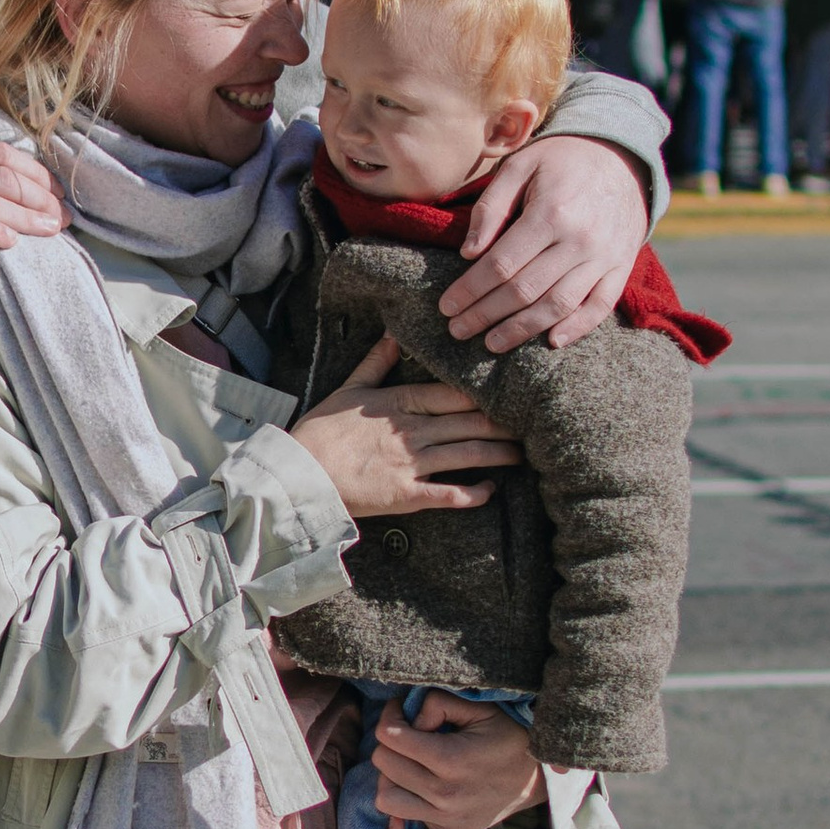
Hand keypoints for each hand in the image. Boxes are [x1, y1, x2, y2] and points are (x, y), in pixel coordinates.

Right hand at [290, 332, 520, 516]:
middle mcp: (411, 430)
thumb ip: (375, 362)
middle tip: (531, 422)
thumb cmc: (320, 431)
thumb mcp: (348, 390)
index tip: (509, 391)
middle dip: (503, 423)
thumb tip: (392, 333)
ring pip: (467, 454)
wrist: (298, 475)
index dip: (485, 394)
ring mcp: (411, 463)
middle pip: (470, 422)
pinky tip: (490, 490)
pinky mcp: (406, 495)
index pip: (453, 393)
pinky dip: (473, 492)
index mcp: (399, 402)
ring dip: (499, 454)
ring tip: (522, 453)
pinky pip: (448, 494)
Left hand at [370, 690, 546, 828]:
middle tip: (408, 738)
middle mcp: (444, 792)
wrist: (538, 775)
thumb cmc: (506, 737)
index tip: (402, 713)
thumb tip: (411, 721)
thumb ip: (439, 703)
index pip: (389, 736)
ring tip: (408, 770)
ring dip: (390, 781)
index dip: (390, 717)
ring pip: (386, 801)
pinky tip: (400, 818)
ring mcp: (446, 819)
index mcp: (450, 758)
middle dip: (390, 744)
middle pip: (384, 764)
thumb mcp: (479, 709)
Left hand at [437, 133, 647, 354]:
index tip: (447, 306)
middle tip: (458, 329)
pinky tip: (551, 342)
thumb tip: (468, 253)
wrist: (622, 156)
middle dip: (485, 314)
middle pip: (525, 290)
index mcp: (551, 213)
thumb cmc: (561, 160)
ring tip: (491, 343)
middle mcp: (580, 240)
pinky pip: (600, 306)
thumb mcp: (520, 165)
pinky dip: (577, 328)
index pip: (501, 265)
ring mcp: (604, 257)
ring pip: (558, 305)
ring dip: (522, 330)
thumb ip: (491, 206)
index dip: (470, 290)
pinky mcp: (622, 266)